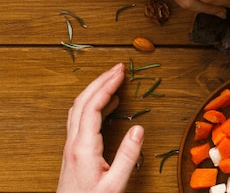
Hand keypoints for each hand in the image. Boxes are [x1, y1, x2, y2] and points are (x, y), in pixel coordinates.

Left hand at [58, 64, 143, 192]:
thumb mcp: (115, 183)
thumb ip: (127, 156)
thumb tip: (139, 129)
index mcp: (83, 148)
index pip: (93, 107)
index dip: (106, 86)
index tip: (121, 72)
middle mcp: (73, 143)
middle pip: (81, 102)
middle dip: (100, 81)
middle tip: (118, 68)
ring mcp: (71, 147)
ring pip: (78, 109)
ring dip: (94, 91)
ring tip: (114, 81)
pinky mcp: (73, 151)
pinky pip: (80, 119)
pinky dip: (93, 105)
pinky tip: (107, 105)